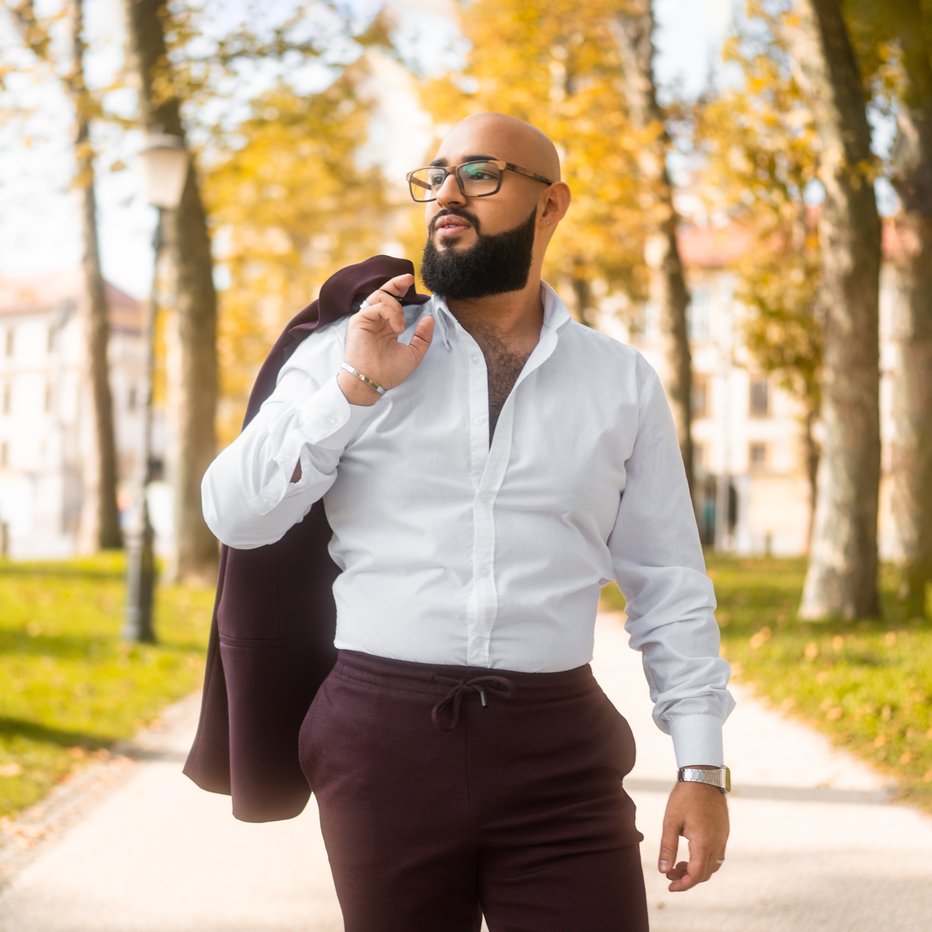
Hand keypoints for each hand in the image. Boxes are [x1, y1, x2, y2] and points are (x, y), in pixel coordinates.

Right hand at [338, 273, 433, 404]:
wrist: (373, 382)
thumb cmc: (389, 372)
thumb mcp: (413, 353)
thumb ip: (422, 337)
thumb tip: (429, 318)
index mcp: (386, 326)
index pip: (393, 302)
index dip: (400, 289)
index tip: (411, 281)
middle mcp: (375, 321)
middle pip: (384, 293)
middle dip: (397, 284)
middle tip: (409, 280)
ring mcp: (366, 320)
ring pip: (380, 297)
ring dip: (396, 307)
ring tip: (401, 325)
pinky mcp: (358, 321)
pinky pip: (375, 306)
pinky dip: (389, 312)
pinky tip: (396, 327)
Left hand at [658, 780, 728, 891]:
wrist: (703, 776)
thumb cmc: (684, 797)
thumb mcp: (671, 821)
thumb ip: (667, 847)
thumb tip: (663, 870)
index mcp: (703, 843)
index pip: (696, 875)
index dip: (683, 885)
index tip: (670, 886)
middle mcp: (717, 844)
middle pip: (705, 874)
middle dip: (687, 879)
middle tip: (669, 874)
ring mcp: (723, 838)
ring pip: (713, 866)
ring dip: (697, 871)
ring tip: (678, 865)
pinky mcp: (724, 833)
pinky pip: (717, 856)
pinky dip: (704, 861)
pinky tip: (690, 854)